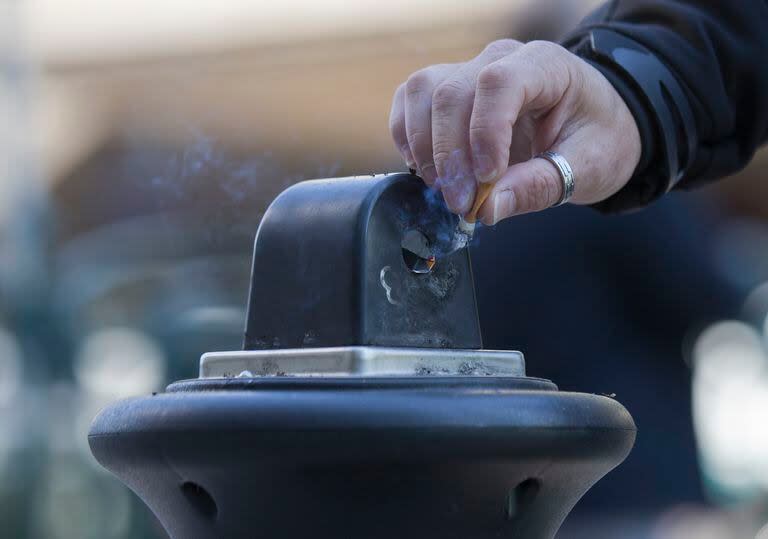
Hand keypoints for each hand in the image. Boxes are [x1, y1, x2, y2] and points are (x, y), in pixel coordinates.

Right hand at [388, 39, 641, 223]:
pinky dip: (408, 138)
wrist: (592, 126)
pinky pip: (410, 102)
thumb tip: (488, 210)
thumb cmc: (596, 140)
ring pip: (422, 92)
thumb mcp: (588, 167)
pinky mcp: (446, 91)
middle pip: (452, 92)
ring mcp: (469, 71)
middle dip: (450, 156)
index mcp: (546, 66)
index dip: (484, 133)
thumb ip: (540, 186)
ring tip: (445, 190)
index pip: (500, 83)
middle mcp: (501, 60)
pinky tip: (426, 170)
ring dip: (425, 149)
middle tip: (461, 205)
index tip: (487, 181)